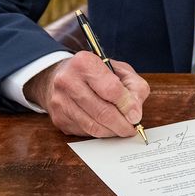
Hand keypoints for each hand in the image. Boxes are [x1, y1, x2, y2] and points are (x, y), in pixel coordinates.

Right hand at [24, 52, 149, 137]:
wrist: (63, 77)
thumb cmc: (96, 73)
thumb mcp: (120, 70)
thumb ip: (134, 87)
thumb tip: (135, 113)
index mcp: (84, 63)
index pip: (111, 89)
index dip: (127, 105)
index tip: (135, 115)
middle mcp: (68, 80)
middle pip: (102, 111)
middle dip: (121, 124)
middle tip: (131, 128)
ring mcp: (61, 101)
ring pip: (93, 126)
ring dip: (112, 131)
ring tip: (122, 129)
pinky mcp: (59, 118)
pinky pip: (84, 132)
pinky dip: (100, 133)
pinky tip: (106, 127)